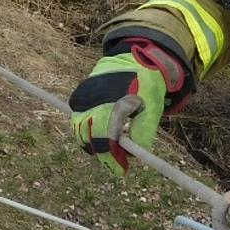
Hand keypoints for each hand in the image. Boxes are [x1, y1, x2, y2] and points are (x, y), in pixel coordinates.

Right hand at [68, 40, 185, 174]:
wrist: (134, 59)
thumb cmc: (146, 85)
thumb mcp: (152, 108)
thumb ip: (144, 131)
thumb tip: (133, 154)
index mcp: (114, 102)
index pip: (104, 137)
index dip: (111, 158)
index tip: (122, 170)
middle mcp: (93, 100)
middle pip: (87, 137)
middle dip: (102, 153)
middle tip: (118, 160)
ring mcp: (83, 97)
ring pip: (79, 130)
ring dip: (93, 142)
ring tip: (112, 143)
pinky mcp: (78, 96)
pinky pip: (77, 120)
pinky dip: (87, 130)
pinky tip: (103, 129)